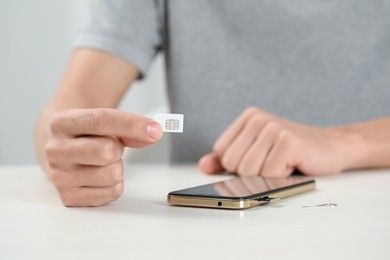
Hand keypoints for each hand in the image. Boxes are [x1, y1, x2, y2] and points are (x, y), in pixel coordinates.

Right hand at [45, 108, 162, 206]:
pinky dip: (115, 185)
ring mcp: (60, 176)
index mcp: (61, 122)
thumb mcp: (103, 121)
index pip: (100, 120)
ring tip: (103, 162)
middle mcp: (56, 150)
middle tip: (111, 147)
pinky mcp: (69, 197)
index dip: (131, 125)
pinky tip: (101, 176)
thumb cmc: (86, 134)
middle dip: (118, 149)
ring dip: (117, 167)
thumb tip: (153, 133)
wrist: (61, 148)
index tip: (155, 129)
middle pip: (106, 151)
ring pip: (112, 174)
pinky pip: (112, 193)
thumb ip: (129, 127)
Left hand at [198, 107, 347, 176]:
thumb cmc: (291, 151)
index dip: (237, 165)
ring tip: (282, 163)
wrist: (331, 147)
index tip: (258, 159)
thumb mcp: (255, 152)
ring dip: (266, 176)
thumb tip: (203, 165)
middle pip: (232, 163)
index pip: (221, 153)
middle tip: (272, 162)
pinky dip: (280, 177)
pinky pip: (268, 175)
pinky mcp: (287, 142)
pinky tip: (292, 164)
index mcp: (248, 117)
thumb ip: (227, 159)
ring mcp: (273, 128)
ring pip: (248, 172)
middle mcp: (259, 119)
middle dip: (251, 173)